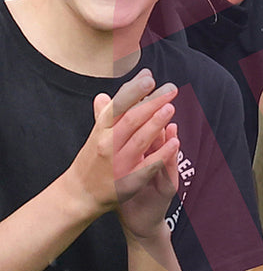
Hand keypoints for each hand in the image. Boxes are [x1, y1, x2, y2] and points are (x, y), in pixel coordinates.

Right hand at [65, 70, 179, 226]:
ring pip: (139, 139)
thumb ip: (105, 115)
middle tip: (170, 88)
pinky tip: (175, 142)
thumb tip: (103, 93)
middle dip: (151, 102)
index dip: (133, 91)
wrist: (79, 194)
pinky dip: (162, 153)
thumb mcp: (95, 135)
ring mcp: (119, 162)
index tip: (148, 76)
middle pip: (131, 119)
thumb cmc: (92, 159)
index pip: (118, 106)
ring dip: (156, 122)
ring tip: (171, 107)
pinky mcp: (130, 179)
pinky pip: (148, 165)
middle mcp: (108, 144)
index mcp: (101, 130)